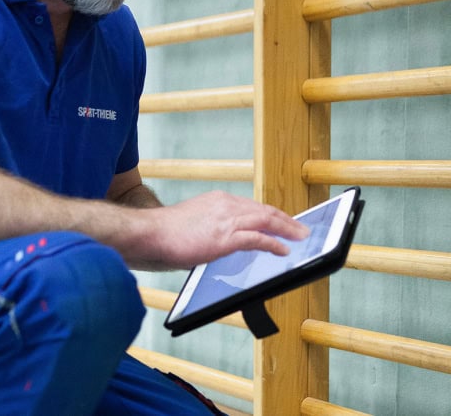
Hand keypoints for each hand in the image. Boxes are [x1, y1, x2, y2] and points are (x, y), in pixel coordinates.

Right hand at [135, 190, 309, 269]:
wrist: (150, 233)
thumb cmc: (164, 232)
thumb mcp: (194, 223)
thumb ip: (211, 228)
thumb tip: (218, 241)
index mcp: (217, 200)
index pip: (252, 206)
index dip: (270, 213)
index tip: (282, 220)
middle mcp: (225, 205)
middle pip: (264, 210)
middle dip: (285, 219)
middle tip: (300, 228)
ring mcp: (226, 220)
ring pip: (266, 220)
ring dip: (287, 229)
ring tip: (300, 237)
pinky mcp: (225, 237)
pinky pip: (257, 239)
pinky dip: (273, 244)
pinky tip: (283, 250)